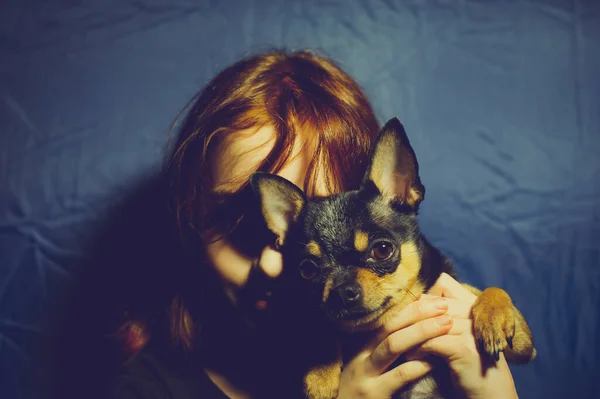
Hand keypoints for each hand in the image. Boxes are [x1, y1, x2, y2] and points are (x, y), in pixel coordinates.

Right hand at [336, 296, 452, 397]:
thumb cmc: (361, 394)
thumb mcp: (367, 370)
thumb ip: (384, 352)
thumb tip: (413, 330)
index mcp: (362, 349)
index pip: (385, 319)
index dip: (409, 307)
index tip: (432, 299)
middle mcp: (362, 358)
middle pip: (389, 326)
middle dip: (417, 313)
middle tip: (443, 306)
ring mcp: (367, 376)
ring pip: (393, 345)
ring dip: (421, 332)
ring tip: (445, 325)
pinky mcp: (375, 394)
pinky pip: (400, 375)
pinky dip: (419, 364)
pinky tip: (435, 359)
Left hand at [406, 273, 518, 398]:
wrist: (492, 395)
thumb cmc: (470, 365)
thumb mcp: (457, 335)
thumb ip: (443, 316)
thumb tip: (417, 298)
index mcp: (474, 306)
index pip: (443, 285)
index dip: (423, 298)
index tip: (407, 314)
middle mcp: (476, 314)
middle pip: (433, 303)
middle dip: (411, 316)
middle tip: (394, 328)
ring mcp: (471, 330)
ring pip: (430, 322)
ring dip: (411, 334)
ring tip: (399, 344)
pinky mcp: (464, 348)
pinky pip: (432, 341)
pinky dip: (418, 349)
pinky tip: (410, 356)